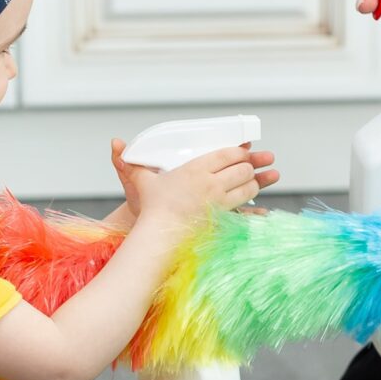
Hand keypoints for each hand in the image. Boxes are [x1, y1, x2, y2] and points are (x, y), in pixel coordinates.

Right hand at [113, 137, 280, 225]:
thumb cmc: (151, 209)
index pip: (227, 154)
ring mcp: (219, 202)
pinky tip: (265, 211)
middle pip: (242, 169)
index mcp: (197, 169)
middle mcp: (212, 184)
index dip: (240, 151)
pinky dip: (257, 212)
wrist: (158, 236)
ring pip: (247, 188)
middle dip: (252, 166)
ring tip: (259, 181)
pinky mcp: (223, 220)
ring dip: (256, 184)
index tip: (246, 150)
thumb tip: (115, 144)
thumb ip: (131, 164)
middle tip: (256, 165)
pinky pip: (246, 213)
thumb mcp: (141, 182)